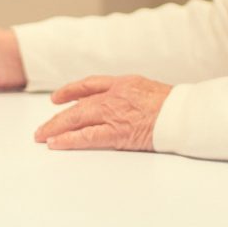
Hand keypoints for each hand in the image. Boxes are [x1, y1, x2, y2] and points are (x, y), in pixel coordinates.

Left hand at [32, 75, 173, 151]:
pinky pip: (87, 137)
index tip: (57, 98)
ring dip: (56, 129)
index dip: (70, 90)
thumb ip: (131, 95)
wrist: (185, 114)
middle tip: (42, 128)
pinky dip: (69, 140)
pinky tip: (56, 144)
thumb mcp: (149, 90)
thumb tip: (123, 104)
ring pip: (76, 120)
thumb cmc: (175, 106)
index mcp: (123, 83)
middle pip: (77, 106)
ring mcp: (114, 114)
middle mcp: (114, 96)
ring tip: (42, 137)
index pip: (89, 84)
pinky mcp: (117, 133)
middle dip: (57, 118)